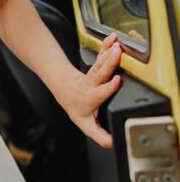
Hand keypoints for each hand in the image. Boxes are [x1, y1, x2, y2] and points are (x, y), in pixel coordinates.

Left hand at [57, 33, 121, 147]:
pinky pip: (102, 54)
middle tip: (117, 54)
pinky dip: (107, 45)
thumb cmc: (76, 107)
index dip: (108, 87)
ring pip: (101, 63)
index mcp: (90, 99)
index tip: (117, 80)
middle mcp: (91, 85)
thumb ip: (100, 135)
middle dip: (109, 64)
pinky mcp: (96, 66)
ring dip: (109, 53)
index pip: (100, 93)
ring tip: (117, 45)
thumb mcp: (86, 124)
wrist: (63, 89)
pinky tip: (112, 37)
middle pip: (100, 73)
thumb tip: (113, 144)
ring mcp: (93, 74)